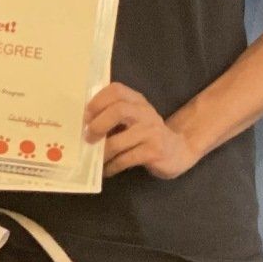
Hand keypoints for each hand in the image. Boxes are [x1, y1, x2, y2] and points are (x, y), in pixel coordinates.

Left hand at [85, 82, 199, 180]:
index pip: (116, 90)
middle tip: (88, 138)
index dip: (97, 101)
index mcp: (137, 100)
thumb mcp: (134, 119)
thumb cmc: (147, 135)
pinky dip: (112, 167)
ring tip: (95, 160)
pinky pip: (125, 160)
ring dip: (102, 153)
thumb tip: (84, 126)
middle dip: (98, 125)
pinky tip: (107, 171)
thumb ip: (113, 116)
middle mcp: (145, 112)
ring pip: (118, 141)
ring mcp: (151, 132)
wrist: (178, 151)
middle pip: (118, 110)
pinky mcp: (154, 152)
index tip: (85, 117)